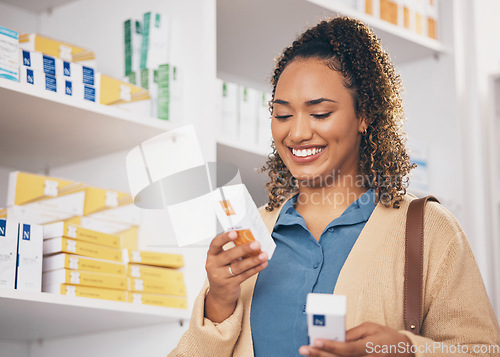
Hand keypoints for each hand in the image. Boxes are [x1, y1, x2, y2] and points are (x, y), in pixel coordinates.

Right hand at [204, 231, 267, 322]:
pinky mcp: (229, 285)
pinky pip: (244, 275)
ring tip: (264, 255)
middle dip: (244, 249)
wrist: (219, 294)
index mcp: (211, 255)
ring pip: (238, 267)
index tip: (235, 233)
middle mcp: (213, 265)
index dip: (224, 237)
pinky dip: (255, 269)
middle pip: (229, 255)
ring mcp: (220, 276)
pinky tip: (263, 264)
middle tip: (256, 244)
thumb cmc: (223, 271)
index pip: (215, 243)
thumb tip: (251, 241)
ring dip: (253, 260)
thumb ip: (233, 251)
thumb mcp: (223, 260)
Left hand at [299, 322, 414, 356]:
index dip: (331, 345)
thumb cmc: (386, 337)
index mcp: (370, 348)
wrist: (405, 352)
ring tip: (308, 353)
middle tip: (303, 349)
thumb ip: (352, 333)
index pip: (347, 349)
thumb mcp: (370, 328)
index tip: (316, 340)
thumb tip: (334, 336)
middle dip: (319, 355)